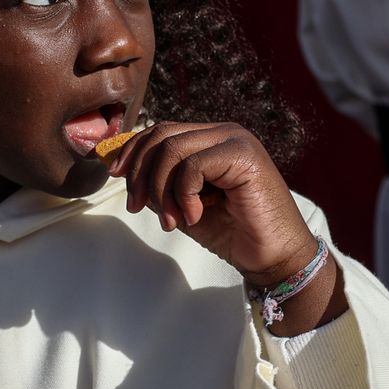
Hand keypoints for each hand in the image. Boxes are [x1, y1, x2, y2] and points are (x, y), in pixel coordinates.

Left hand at [107, 122, 344, 334]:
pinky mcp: (244, 155)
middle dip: (139, 172)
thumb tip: (123, 170)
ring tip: (169, 221)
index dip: (132, 151)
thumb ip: (159, 185)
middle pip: (161, 135)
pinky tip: (194, 217)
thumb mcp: (182, 205)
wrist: (273, 257)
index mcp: (210, 139)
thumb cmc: (232, 233)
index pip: (160, 131)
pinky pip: (192, 165)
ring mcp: (235, 140)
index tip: (115, 176)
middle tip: (135, 207)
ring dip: (160, 190)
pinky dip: (183, 195)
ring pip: (172, 149)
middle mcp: (223, 133)